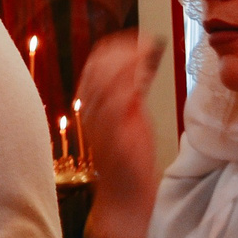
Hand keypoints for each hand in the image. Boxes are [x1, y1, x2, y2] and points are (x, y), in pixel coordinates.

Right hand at [77, 33, 165, 237]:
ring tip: (147, 52)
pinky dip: (131, 80)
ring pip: (105, 78)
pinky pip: (116, 98)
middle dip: (122, 49)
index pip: (93, 66)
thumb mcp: (128, 120)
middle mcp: (90, 111)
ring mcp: (100, 122)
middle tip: (145, 43)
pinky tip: (145, 72)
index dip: (114, 48)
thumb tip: (138, 68)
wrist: (125, 197)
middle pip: (97, 67)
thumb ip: (128, 96)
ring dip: (128, 60)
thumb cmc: (129, 159)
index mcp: (90, 107)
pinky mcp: (114, 133)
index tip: (138, 40)